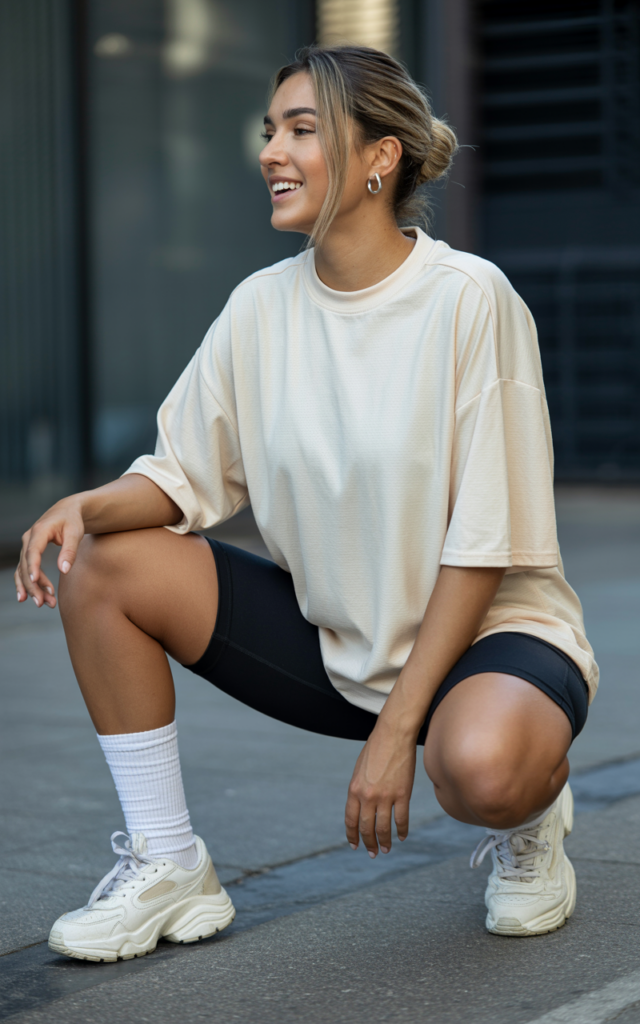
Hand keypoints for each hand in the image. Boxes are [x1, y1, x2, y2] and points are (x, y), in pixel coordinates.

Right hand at [14, 497, 85, 608]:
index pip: (33, 551)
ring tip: (41, 604)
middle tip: (43, 602)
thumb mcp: (75, 533)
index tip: (36, 581)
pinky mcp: (29, 553)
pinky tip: (26, 597)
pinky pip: (24, 570)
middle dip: (33, 585)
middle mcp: (28, 539)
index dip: (33, 567)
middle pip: (26, 565)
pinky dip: (25, 583)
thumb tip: (64, 570)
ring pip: (23, 570)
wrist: (66, 511)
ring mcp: (26, 546)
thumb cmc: (72, 521)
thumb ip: (70, 551)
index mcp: (40, 531)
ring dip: (31, 588)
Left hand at [345, 718, 416, 856]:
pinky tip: (402, 837)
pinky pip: (401, 819)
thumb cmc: (376, 749)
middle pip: (366, 827)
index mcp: (354, 789)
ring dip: (384, 842)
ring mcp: (386, 796)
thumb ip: (359, 789)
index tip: (355, 845)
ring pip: (384, 828)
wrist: (393, 735)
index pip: (350, 820)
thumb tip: (361, 807)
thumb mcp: (359, 770)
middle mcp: (368, 796)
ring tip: (386, 850)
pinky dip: (402, 830)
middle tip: (372, 853)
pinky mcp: (403, 794)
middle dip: (368, 843)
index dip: (352, 835)